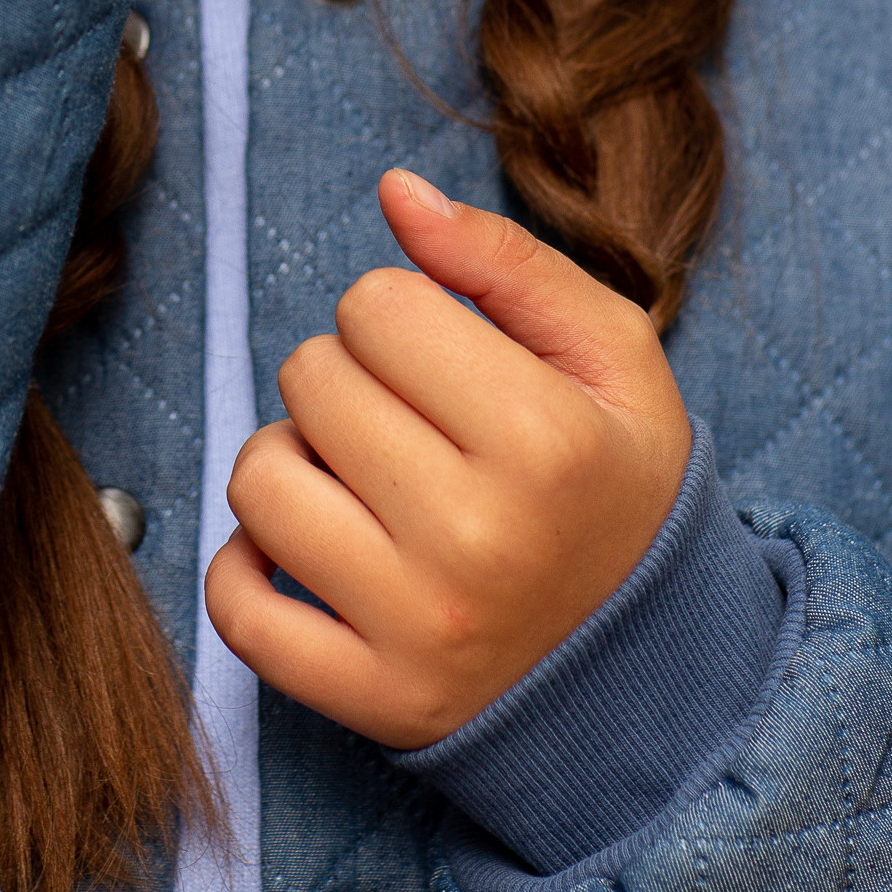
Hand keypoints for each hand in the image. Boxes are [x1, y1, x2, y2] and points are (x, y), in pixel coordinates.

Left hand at [205, 173, 692, 749]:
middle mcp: (478, 538)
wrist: (655, 672)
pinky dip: (248, 568)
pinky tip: (308, 550)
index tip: (444, 363)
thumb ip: (505, 260)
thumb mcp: (612, 358)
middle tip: (411, 426)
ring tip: (360, 481)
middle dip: (349, 380)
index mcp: (546, 440)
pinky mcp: (372, 699)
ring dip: (292, 462)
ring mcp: (418, 627)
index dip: (401, 315)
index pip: (376, 305)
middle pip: (311, 379)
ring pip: (258, 480)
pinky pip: (237, 608)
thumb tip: (395, 193)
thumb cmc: (618, 488)